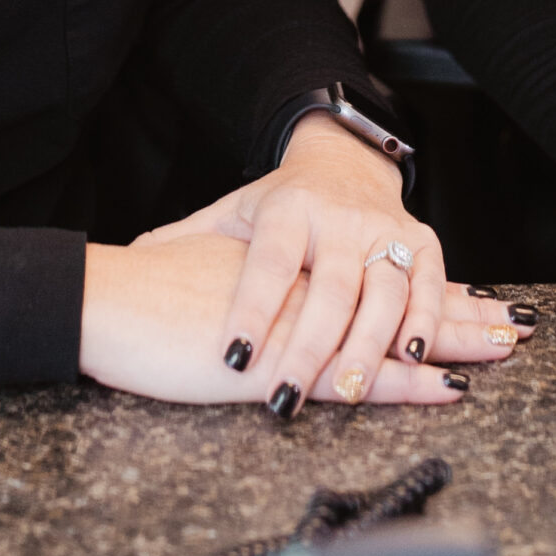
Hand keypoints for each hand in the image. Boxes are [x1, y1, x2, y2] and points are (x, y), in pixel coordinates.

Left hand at [135, 116, 531, 407]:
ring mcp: (383, 228)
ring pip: (384, 290)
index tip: (231, 356)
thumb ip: (185, 241)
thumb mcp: (230, 214)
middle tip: (286, 396)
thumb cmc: (278, 205)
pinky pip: (428, 283)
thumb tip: (127, 260)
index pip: (267, 263)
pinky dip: (424, 319)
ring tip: (350, 390)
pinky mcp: (421, 240)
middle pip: (329, 286)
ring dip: (371, 344)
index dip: (251, 309)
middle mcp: (338, 217)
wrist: (343, 158)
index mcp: (286, 210)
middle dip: (309, 346)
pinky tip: (414, 357)